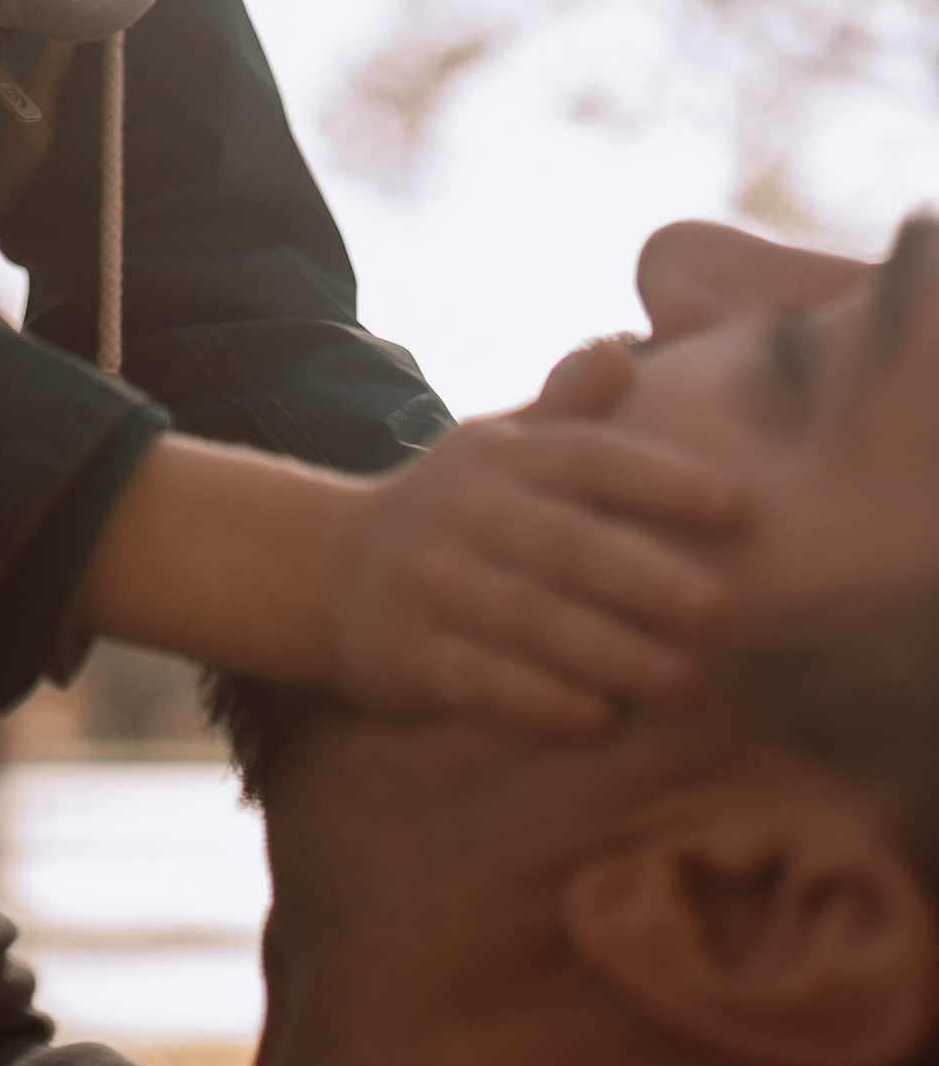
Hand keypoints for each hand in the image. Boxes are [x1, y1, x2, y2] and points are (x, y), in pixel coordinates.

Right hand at [74, 340, 743, 737]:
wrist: (327, 568)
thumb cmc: (455, 507)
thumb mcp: (500, 446)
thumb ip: (569, 408)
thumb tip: (627, 344)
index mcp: (503, 457)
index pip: (587, 456)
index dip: (659, 477)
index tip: (737, 505)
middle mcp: (468, 513)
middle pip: (564, 543)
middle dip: (644, 576)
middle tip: (724, 610)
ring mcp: (436, 585)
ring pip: (529, 618)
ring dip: (609, 650)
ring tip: (686, 681)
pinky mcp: (413, 654)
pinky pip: (480, 679)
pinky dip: (537, 700)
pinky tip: (598, 721)